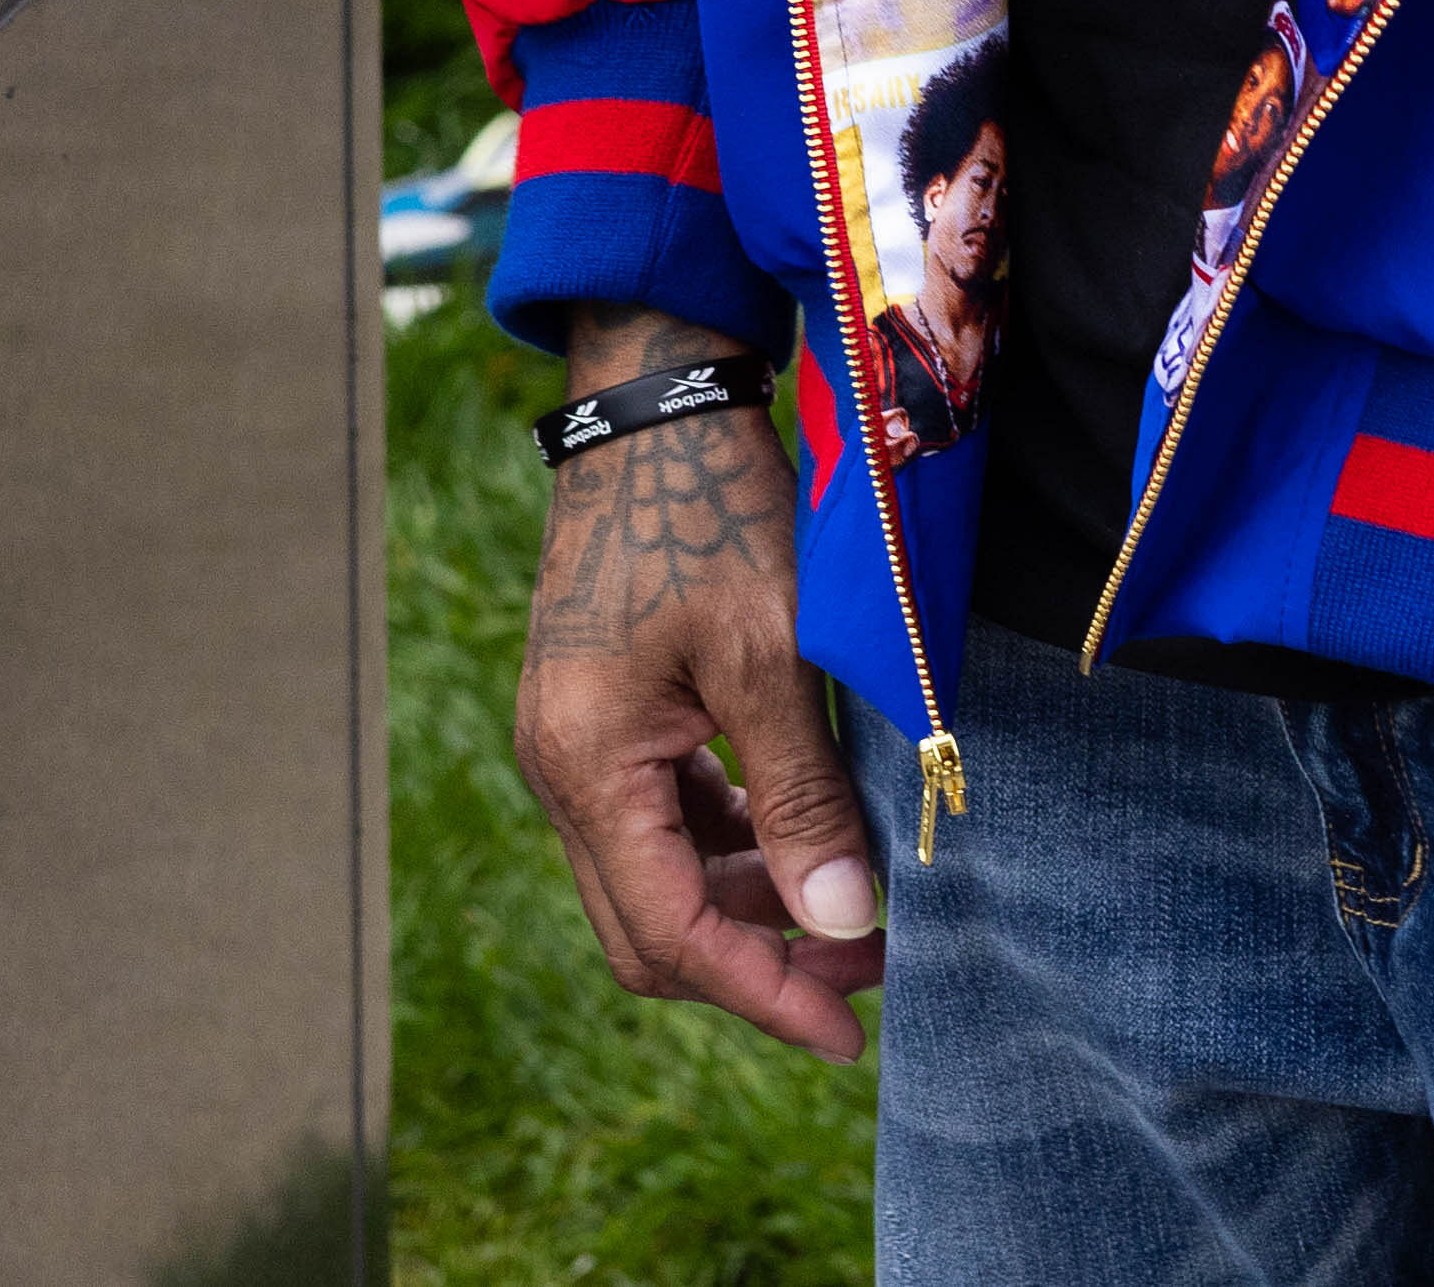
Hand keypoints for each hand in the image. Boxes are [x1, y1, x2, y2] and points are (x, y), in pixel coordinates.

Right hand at [508, 314, 885, 1063]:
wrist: (654, 400)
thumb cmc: (710, 512)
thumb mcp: (769, 654)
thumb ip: (802, 794)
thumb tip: (842, 923)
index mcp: (586, 763)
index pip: (671, 935)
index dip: (765, 995)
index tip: (852, 1032)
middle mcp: (561, 768)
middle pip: (651, 928)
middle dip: (761, 962)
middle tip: (872, 970)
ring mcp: (575, 742)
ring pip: (658, 878)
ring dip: (750, 906)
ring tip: (856, 902)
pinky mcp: (602, 716)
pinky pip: (660, 821)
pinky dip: (730, 847)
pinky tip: (804, 830)